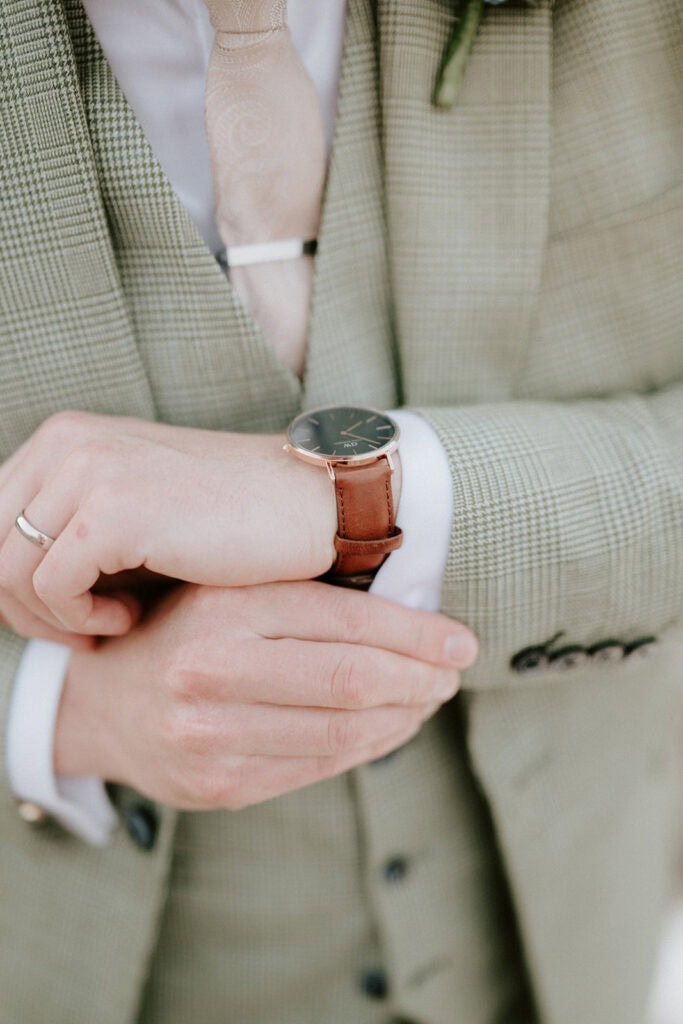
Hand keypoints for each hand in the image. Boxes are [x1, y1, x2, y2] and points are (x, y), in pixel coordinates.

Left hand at [0, 410, 338, 639]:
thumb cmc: (230, 520)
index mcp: (65, 438)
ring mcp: (87, 470)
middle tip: (85, 629)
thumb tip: (9, 589)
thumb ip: (71, 530)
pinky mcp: (112, 510)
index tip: (66, 614)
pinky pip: (50, 588)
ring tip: (114, 621)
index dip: (15, 584)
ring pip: (6, 573)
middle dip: (25, 607)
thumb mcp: (135, 512)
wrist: (309, 506)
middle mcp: (66, 443)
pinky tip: (131, 615)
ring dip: (55, 618)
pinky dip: (83, 619)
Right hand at [54, 581, 477, 809]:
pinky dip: (367, 748)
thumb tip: (411, 613)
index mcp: (222, 606)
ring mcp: (210, 736)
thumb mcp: (227, 589)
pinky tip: (388, 729)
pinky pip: (316, 768)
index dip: (417, 634)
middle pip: (352, 680)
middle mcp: (210, 670)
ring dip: (404, 716)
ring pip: (342, 732)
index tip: (461, 641)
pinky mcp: (217, 785)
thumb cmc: (180, 630)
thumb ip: (300, 593)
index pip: (345, 621)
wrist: (100, 702)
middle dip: (421, 677)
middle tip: (452, 673)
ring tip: (429, 699)